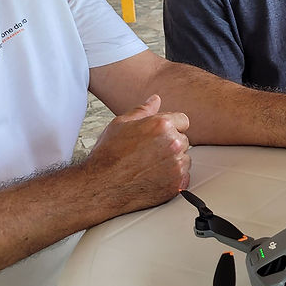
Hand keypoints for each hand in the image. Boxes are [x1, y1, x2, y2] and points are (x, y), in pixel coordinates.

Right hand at [82, 95, 191, 213]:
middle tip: (149, 153)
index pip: (183, 121)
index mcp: (162, 125)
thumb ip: (143, 110)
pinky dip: (173, 178)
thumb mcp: (121, 124)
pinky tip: (154, 177)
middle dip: (170, 145)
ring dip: (172, 162)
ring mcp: (176, 165)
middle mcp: (173, 143)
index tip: (159, 136)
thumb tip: (155, 99)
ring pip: (184, 159)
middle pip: (184, 140)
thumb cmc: (108, 155)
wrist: (101, 185)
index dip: (171, 128)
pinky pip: (184, 177)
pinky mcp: (177, 184)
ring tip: (149, 166)